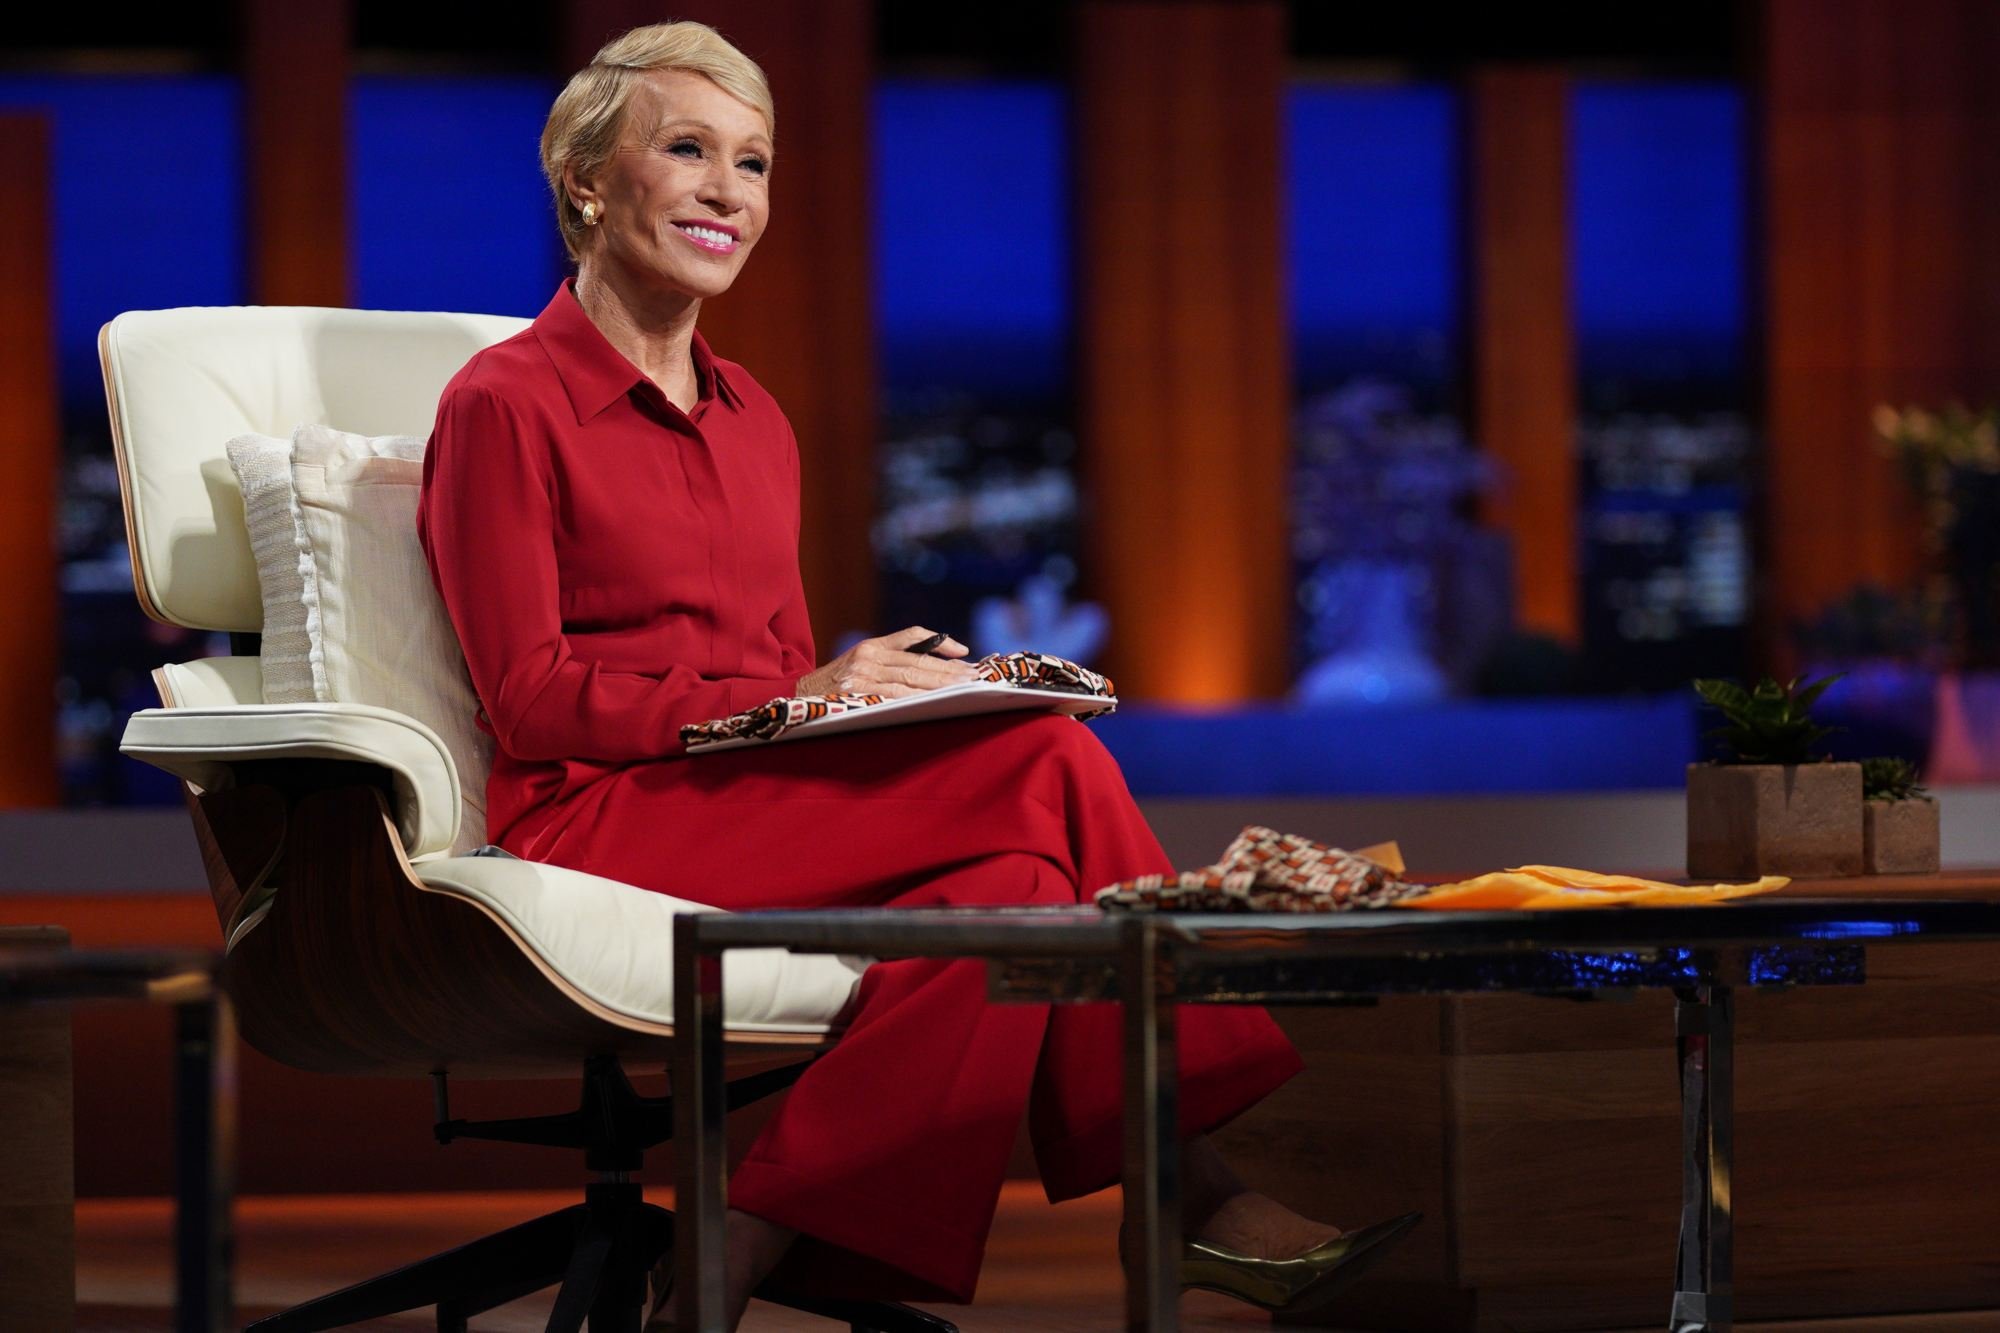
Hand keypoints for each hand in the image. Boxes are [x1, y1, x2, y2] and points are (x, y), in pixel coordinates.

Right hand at [795, 626, 976, 698]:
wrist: (797, 698)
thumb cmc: (835, 686)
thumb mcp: (859, 664)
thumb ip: (891, 660)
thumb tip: (935, 666)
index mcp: (871, 645)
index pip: (912, 635)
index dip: (940, 642)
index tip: (963, 652)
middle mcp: (868, 655)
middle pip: (918, 661)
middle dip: (949, 670)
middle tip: (974, 677)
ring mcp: (862, 675)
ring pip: (910, 678)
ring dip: (940, 685)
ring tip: (963, 690)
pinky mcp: (857, 693)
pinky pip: (895, 695)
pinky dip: (918, 699)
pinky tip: (936, 702)